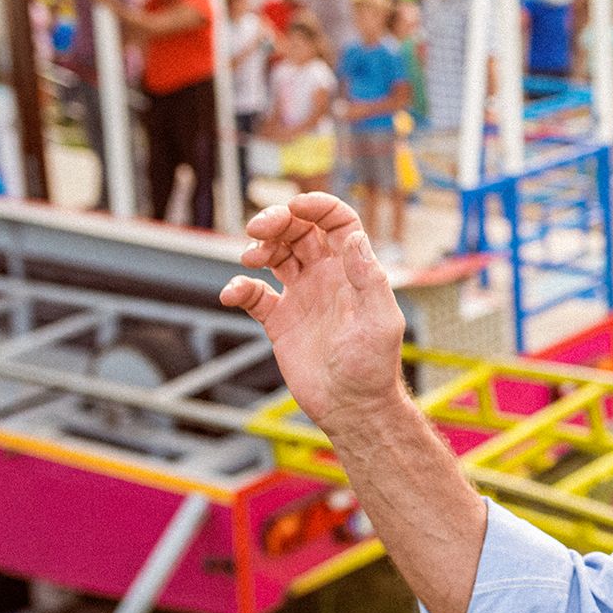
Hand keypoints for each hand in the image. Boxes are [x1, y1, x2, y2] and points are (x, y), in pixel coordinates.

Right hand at [220, 194, 406, 429]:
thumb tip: (353, 238)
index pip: (337, 223)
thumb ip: (368, 278)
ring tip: (251, 257)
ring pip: (276, 254)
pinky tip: (233, 293)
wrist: (352, 407)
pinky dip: (240, 287)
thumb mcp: (379, 320)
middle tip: (259, 228)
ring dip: (260, 246)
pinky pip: (255, 294)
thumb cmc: (374, 367)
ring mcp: (303, 296)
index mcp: (353, 270)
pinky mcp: (281, 320)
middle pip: (300, 231)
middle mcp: (327, 277)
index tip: (295, 206)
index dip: (318, 207)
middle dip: (279, 221)